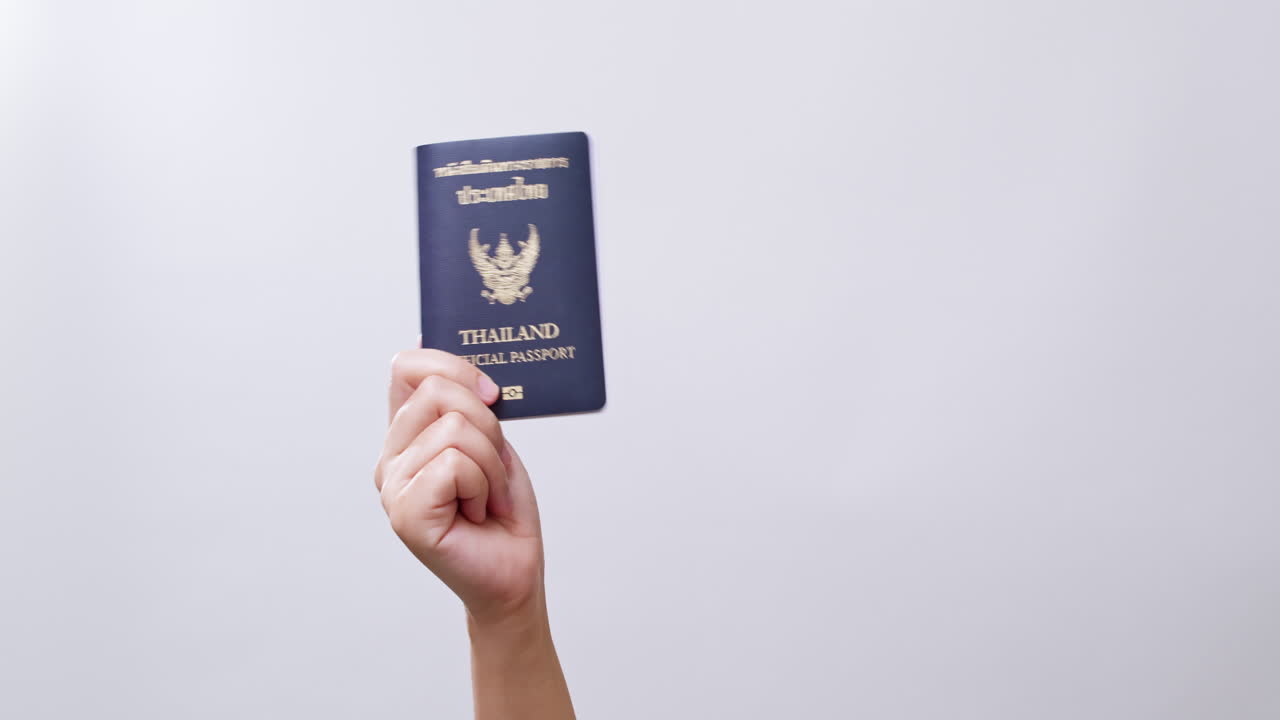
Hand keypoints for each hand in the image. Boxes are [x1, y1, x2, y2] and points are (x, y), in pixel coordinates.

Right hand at [374, 349, 543, 623]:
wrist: (514, 570)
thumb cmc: (501, 507)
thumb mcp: (489, 439)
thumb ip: (463, 400)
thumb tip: (428, 336)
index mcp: (406, 433)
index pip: (407, 366)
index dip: (453, 366)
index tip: (491, 394)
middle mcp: (390, 456)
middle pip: (439, 391)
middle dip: (488, 426)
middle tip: (493, 469)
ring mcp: (392, 486)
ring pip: (455, 428)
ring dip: (492, 464)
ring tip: (486, 496)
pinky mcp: (405, 513)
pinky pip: (455, 464)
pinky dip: (484, 486)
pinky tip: (478, 512)